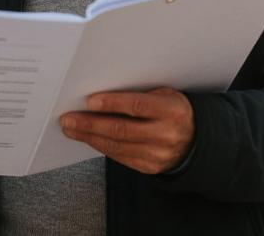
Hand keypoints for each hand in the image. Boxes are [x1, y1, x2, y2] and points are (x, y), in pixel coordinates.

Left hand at [60, 87, 193, 174]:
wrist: (195, 140)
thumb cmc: (172, 110)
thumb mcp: (164, 95)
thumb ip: (138, 96)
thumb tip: (100, 97)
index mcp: (171, 110)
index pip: (136, 106)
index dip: (111, 103)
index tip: (89, 101)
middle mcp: (166, 134)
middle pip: (121, 129)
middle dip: (90, 124)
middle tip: (69, 119)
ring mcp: (158, 154)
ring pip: (117, 146)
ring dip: (89, 137)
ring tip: (72, 129)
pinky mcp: (150, 167)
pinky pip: (120, 157)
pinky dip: (101, 147)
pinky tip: (88, 138)